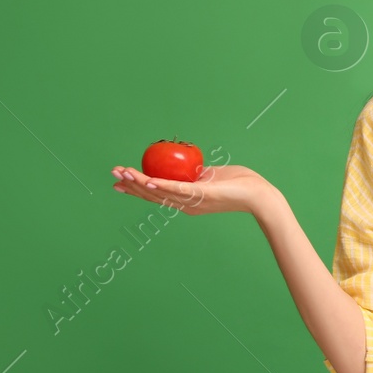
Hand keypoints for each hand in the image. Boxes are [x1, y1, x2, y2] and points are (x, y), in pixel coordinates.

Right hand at [111, 163, 277, 215]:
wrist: (259, 194)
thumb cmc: (240, 183)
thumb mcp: (212, 176)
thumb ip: (198, 174)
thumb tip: (188, 166)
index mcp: (187, 201)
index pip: (157, 195)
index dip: (137, 188)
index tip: (120, 181)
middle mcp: (187, 205)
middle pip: (153, 195)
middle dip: (131, 185)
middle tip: (113, 176)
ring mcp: (193, 201)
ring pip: (161, 192)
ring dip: (140, 183)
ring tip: (123, 174)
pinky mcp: (202, 195)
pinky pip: (179, 190)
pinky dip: (162, 185)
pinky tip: (148, 180)